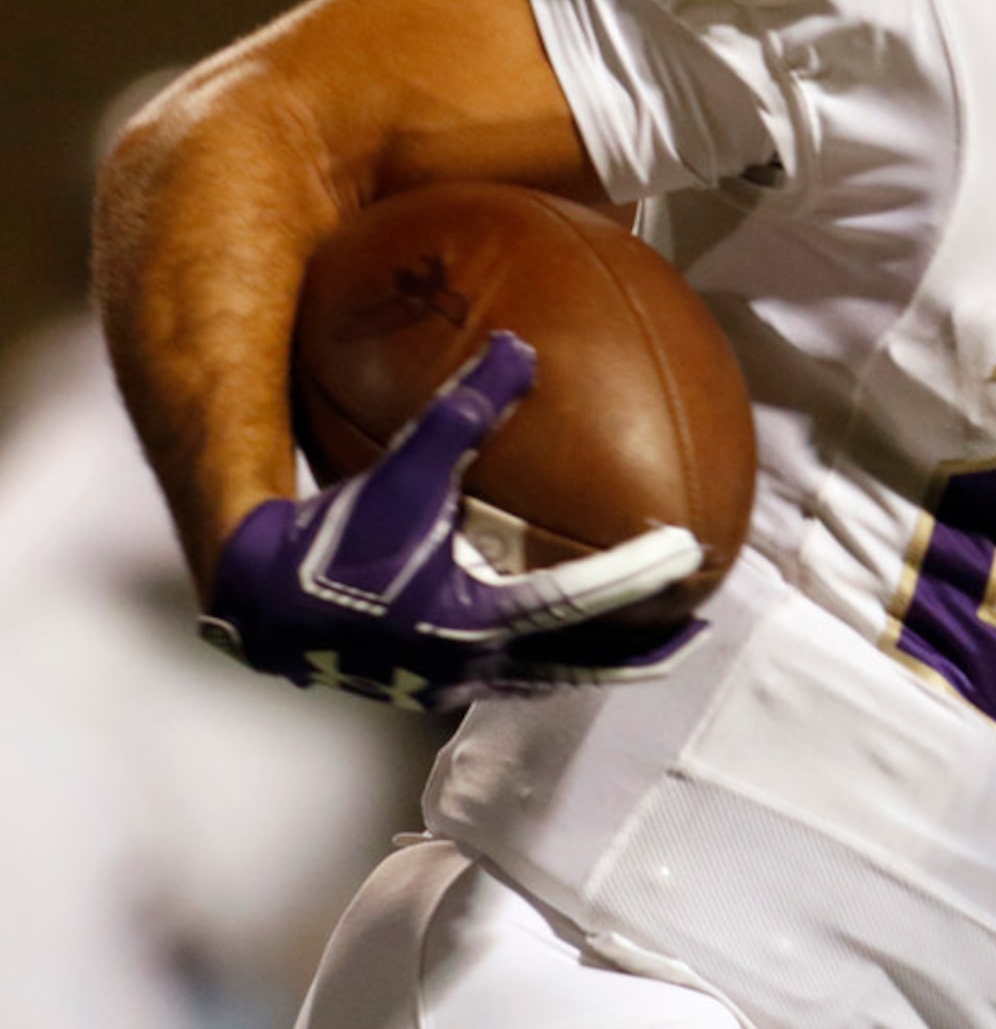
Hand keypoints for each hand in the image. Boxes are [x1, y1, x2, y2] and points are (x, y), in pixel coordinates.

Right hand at [200, 332, 705, 709]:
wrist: (261, 606)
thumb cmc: (332, 538)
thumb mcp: (400, 472)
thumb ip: (459, 413)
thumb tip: (518, 348)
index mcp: (471, 619)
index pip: (576, 597)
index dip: (636, 574)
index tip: (690, 552)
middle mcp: (472, 663)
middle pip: (580, 661)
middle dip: (640, 646)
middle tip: (695, 625)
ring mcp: (453, 682)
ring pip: (549, 677)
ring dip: (602, 660)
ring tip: (646, 643)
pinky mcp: (434, 685)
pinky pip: (513, 675)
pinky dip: (552, 657)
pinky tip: (555, 632)